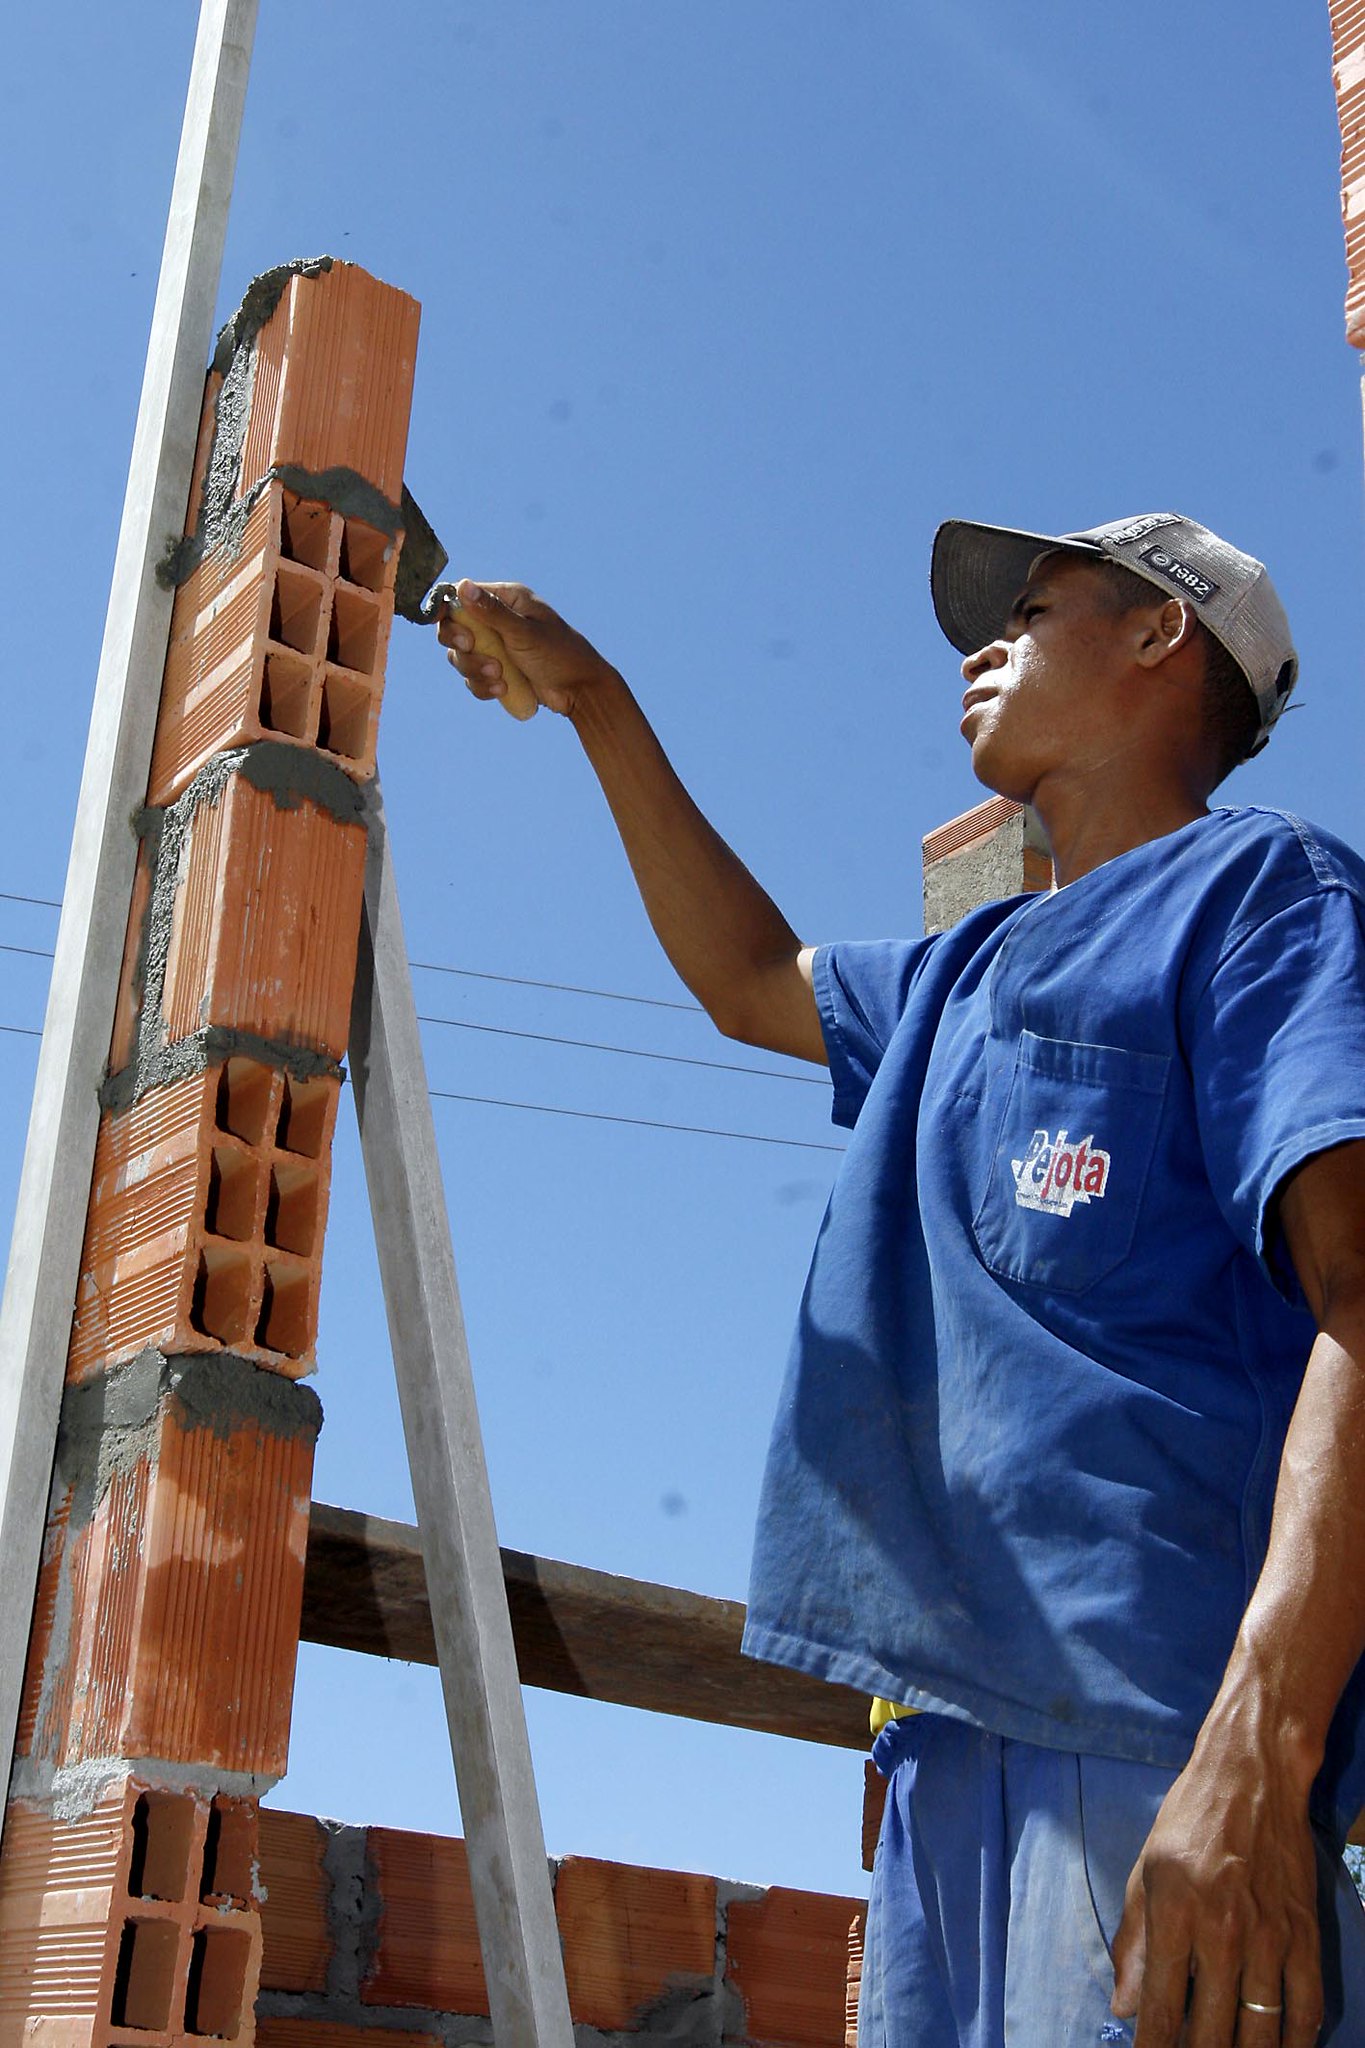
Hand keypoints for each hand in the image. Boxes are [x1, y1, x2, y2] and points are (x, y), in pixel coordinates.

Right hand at [436, 580, 620, 718]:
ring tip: (500, 676)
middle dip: (460, 644)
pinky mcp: (497, 671)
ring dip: (475, 669)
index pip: (462, 597)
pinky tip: (503, 689)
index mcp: (506, 600)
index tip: (438, 620)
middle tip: (470, 647)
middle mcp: (497, 621)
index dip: (446, 608)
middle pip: (454, 629)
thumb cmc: (559, 653)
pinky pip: (473, 679)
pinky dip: (483, 686)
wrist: (580, 690)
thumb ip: (492, 612)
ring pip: (461, 658)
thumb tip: (463, 586)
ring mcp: (496, 647)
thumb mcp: (524, 631)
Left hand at [1111, 1724, 1322, 2046]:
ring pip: (1261, 2030)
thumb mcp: (1145, 1872)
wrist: (1251, 1775)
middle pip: (1213, 2032)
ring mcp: (1270, 1936)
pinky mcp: (1305, 1935)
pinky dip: (1293, 2042)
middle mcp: (1223, 1931)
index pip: (1163, 2008)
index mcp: (1175, 1913)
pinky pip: (1306, 2008)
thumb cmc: (1189, 1820)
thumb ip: (1134, 1943)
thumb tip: (1125, 2008)